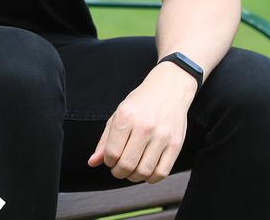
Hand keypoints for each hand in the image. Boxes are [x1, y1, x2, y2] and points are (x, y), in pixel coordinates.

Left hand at [87, 63, 196, 182]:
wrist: (169, 89)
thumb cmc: (140, 102)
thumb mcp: (118, 114)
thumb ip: (105, 140)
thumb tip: (93, 162)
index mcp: (126, 117)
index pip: (112, 152)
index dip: (108, 161)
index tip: (110, 160)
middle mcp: (144, 127)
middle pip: (127, 165)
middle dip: (119, 172)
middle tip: (119, 169)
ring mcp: (162, 136)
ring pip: (144, 171)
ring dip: (134, 177)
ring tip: (132, 171)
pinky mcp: (176, 144)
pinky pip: (162, 172)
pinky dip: (151, 178)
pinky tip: (146, 172)